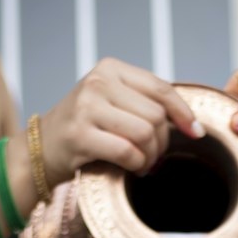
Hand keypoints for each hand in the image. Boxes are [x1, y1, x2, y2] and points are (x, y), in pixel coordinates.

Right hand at [39, 58, 203, 182]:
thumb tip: (191, 123)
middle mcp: (98, 82)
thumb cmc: (84, 129)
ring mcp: (87, 107)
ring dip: (150, 156)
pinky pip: (127, 152)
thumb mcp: (111, 102)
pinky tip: (132, 168)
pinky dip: (137, 165)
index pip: (160, 88)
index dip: (183, 113)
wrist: (41, 149)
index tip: (196, 132)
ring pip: (145, 134)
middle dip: (162, 142)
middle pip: (155, 115)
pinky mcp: (80, 135)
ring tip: (143, 163)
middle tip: (152, 156)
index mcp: (110, 69)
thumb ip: (143, 102)